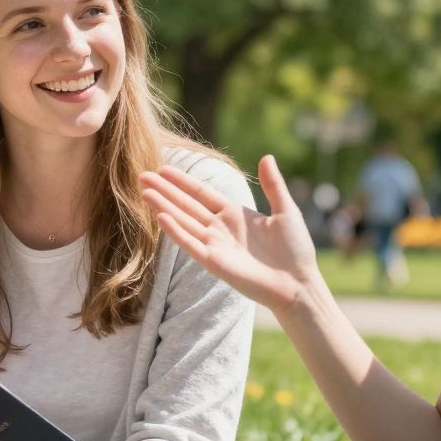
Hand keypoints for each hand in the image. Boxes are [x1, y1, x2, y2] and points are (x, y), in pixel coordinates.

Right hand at [141, 156, 323, 312]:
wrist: (298, 283)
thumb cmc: (295, 249)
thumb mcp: (285, 210)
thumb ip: (273, 185)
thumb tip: (267, 157)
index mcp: (233, 214)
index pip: (202, 193)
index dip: (182, 182)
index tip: (163, 168)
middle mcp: (219, 228)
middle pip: (186, 205)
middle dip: (165, 191)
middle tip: (142, 176)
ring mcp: (214, 245)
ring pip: (183, 222)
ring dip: (164, 207)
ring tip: (144, 192)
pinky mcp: (214, 262)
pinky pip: (190, 244)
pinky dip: (176, 231)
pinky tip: (161, 216)